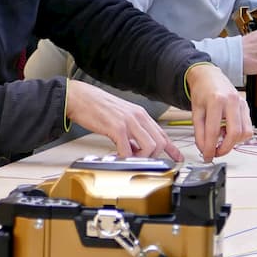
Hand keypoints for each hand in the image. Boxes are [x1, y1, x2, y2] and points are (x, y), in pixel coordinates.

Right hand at [64, 79, 183, 162]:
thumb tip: (134, 147)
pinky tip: (117, 156)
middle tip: (139, 159)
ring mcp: (128, 122)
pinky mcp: (116, 128)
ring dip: (141, 158)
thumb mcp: (120, 115)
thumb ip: (131, 130)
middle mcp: (137, 116)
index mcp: (140, 113)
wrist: (79, 97)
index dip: (171, 148)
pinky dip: (125, 158)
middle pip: (159, 142)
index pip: (162, 132)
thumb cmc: (95, 105)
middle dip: (153, 156)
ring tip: (128, 157)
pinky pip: (128, 150)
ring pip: (150, 147)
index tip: (177, 157)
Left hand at [184, 64, 253, 160]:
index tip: (207, 156)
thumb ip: (199, 132)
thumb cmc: (202, 92)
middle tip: (216, 152)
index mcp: (216, 100)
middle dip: (225, 148)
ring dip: (233, 142)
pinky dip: (239, 135)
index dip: (210, 148)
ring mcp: (242, 103)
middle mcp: (232, 101)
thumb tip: (204, 150)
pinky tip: (227, 131)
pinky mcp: (247, 107)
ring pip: (245, 133)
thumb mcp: (196, 112)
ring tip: (221, 138)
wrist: (209, 77)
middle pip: (234, 133)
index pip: (214, 131)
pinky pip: (248, 128)